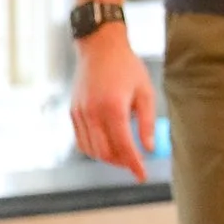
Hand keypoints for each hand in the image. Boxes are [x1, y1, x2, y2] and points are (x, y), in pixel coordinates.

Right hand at [70, 28, 157, 178]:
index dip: (134, 164)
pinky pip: (81, 141)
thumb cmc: (126, 67)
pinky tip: (107, 145)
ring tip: (123, 154)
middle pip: (105, 152)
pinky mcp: (73, 112)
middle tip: (135, 163)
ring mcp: (80, 113)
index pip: (123, 146)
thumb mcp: (145, 92)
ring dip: (108, 158)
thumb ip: (147, 122)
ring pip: (91, 150)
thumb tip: (149, 148)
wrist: (99, 47)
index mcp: (113, 107)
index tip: (142, 176)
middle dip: (122, 163)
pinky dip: (94, 149)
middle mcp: (92, 112)